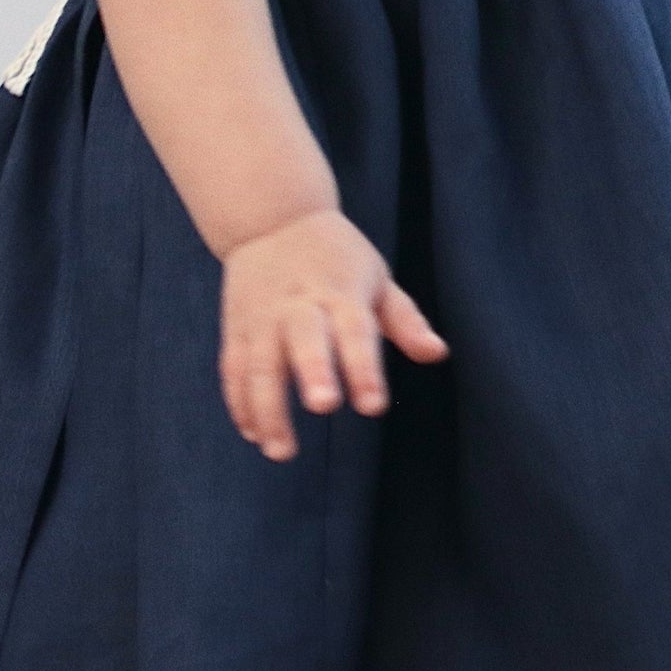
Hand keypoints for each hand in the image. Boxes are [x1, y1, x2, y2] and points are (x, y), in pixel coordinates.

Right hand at [217, 208, 449, 462]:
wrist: (272, 220)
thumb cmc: (337, 258)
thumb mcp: (377, 278)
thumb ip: (405, 320)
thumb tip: (437, 353)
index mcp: (340, 293)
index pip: (354, 332)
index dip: (364, 369)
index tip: (372, 406)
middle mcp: (298, 306)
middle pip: (303, 340)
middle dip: (313, 372)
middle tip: (324, 405)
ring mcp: (262, 318)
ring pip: (260, 364)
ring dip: (267, 408)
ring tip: (280, 450)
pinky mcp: (237, 329)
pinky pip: (233, 369)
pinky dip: (239, 402)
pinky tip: (253, 433)